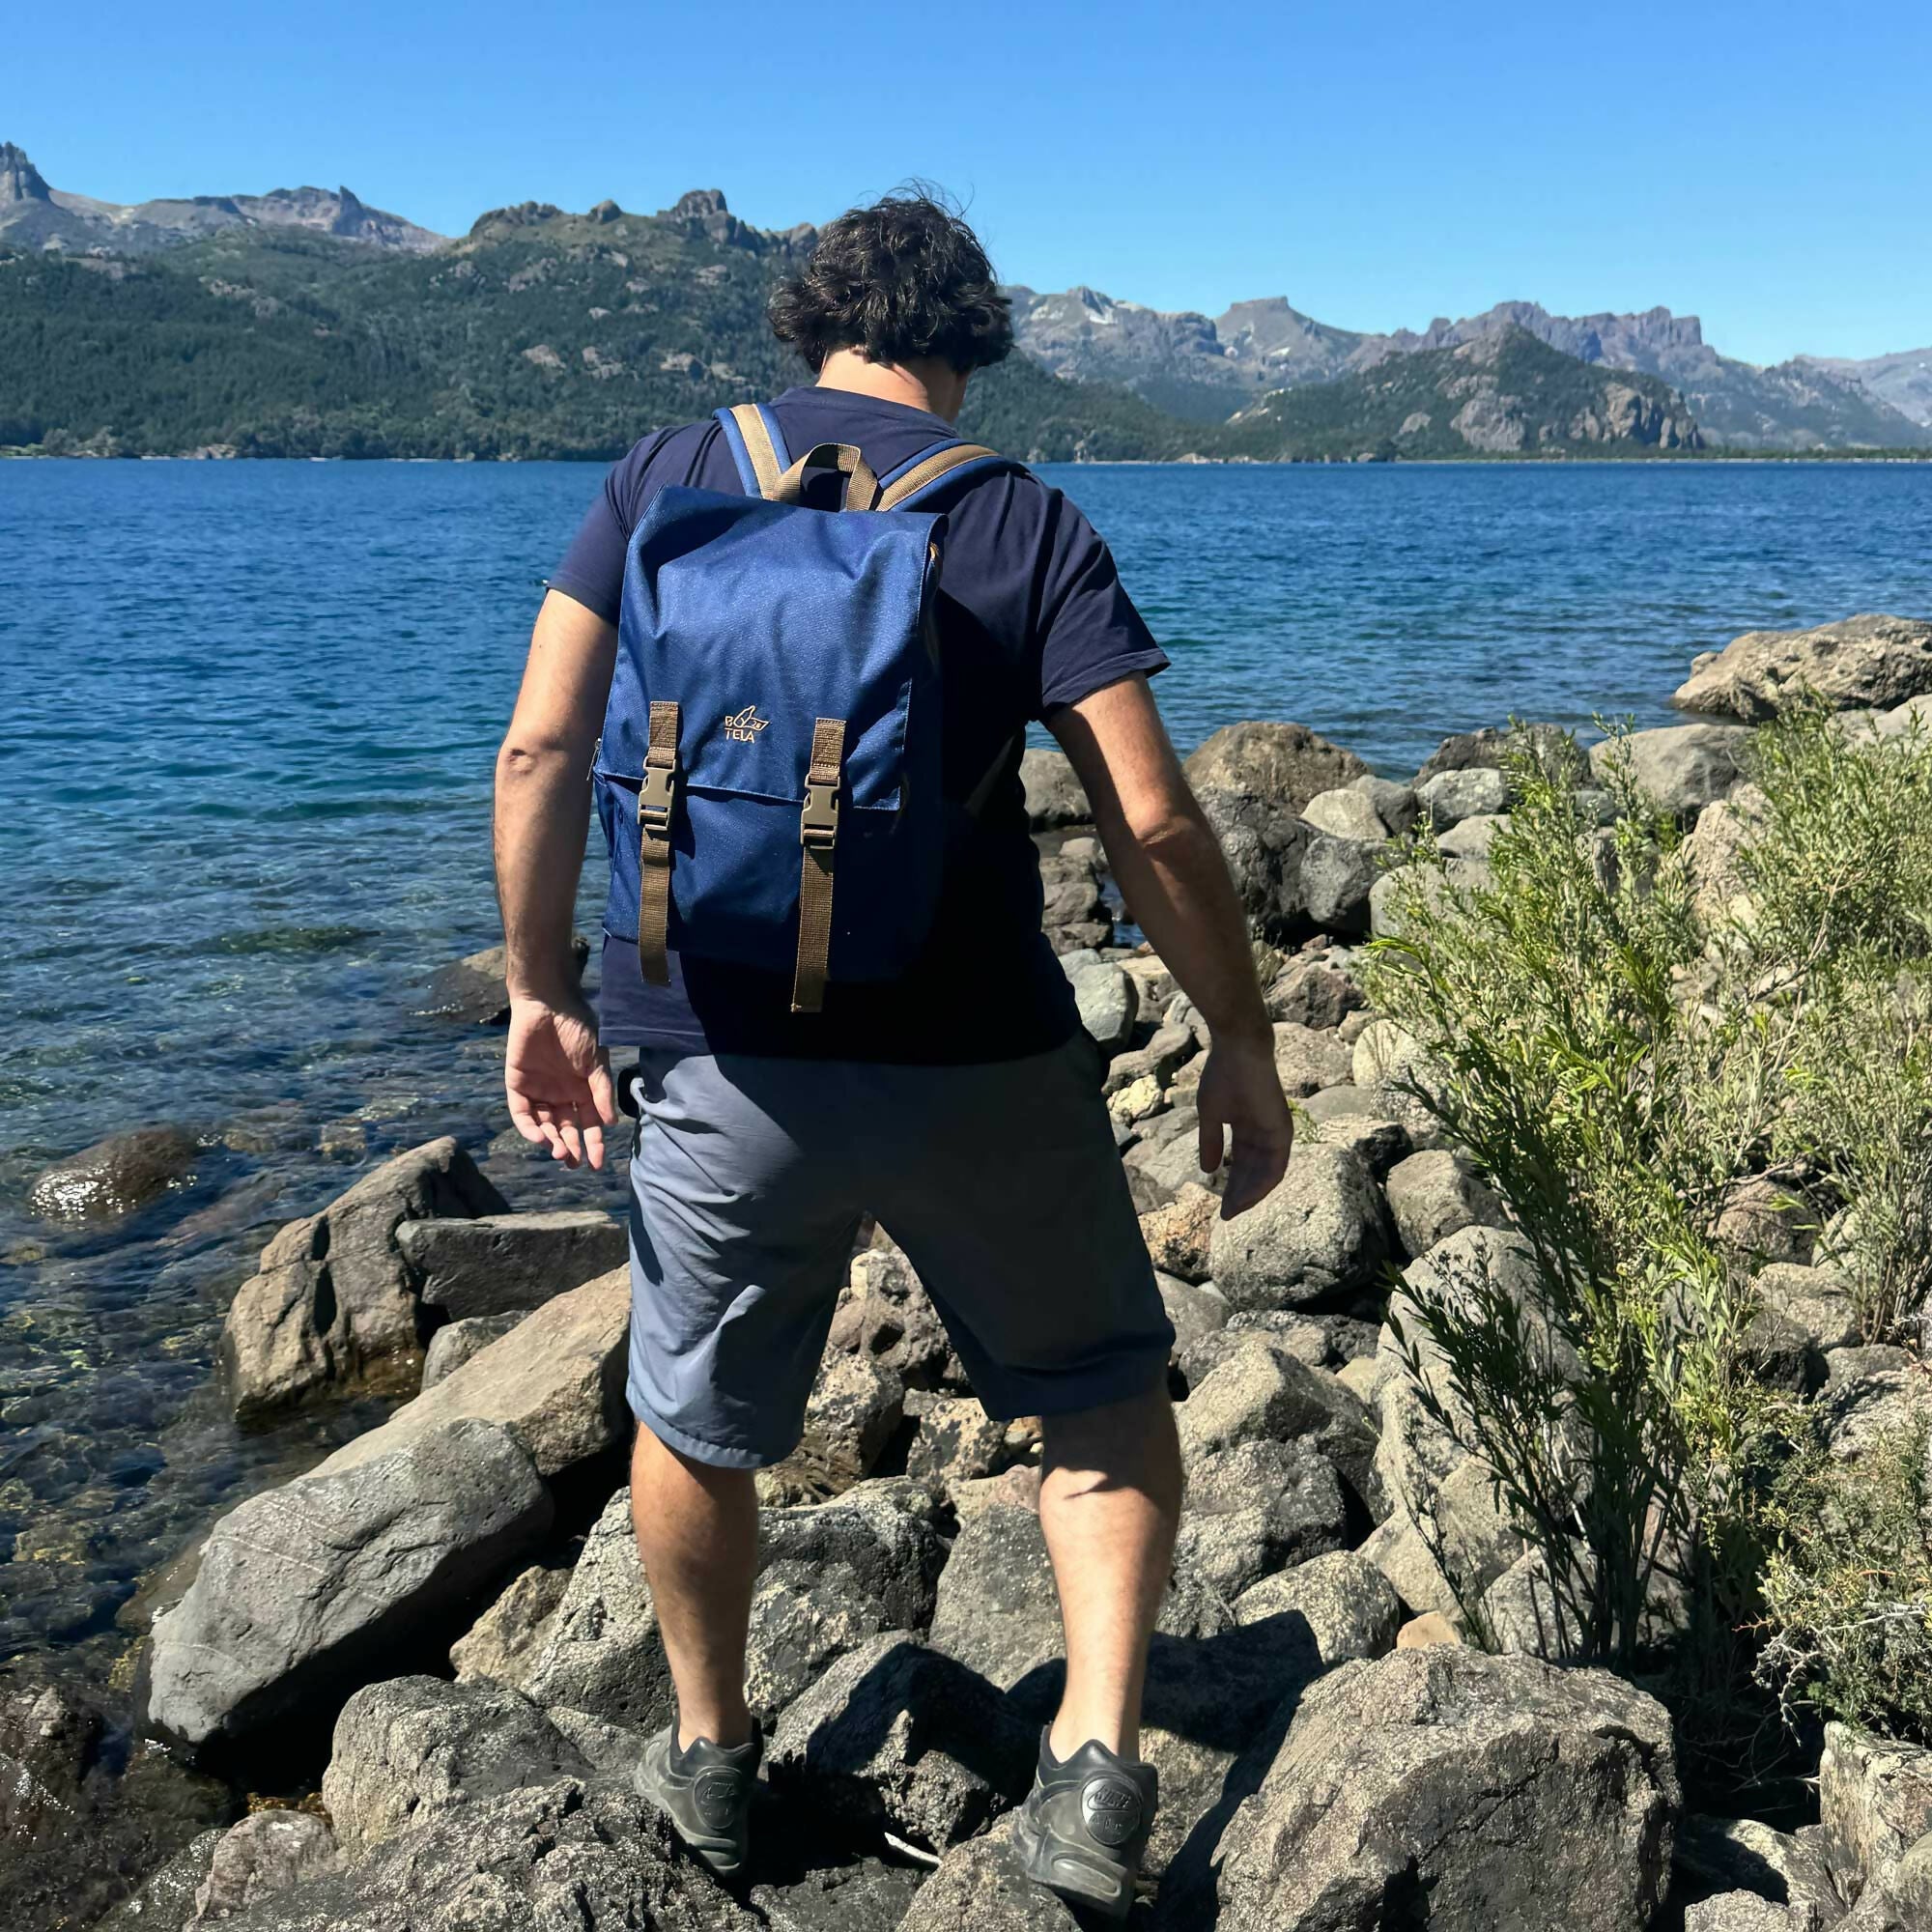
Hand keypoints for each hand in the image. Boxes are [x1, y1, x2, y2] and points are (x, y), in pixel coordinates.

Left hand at [505, 994, 617, 1169]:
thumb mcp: (597, 1061)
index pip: (588, 1124)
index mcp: (583, 1090)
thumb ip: (601, 1091)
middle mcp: (561, 1094)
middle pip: (566, 1129)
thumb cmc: (579, 1029)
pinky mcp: (517, 1085)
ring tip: (559, 1152)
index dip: (593, 1144)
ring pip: (544, 1125)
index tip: (598, 1164)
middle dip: (570, 1148)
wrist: (548, 1004)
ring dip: (551, 1140)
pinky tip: (540, 1137)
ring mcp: (539, 1091)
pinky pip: (522, 1112)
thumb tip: (609, 1123)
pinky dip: (529, 1127)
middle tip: (573, 1164)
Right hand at [1196, 1031, 1294, 1217]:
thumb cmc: (1223, 1076)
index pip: (1242, 1164)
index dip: (1230, 1184)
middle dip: (1239, 1194)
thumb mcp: (1211, 1115)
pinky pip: (1275, 1167)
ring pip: (1266, 1175)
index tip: (1219, 1204)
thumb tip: (1207, 1171)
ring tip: (1233, 1210)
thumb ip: (1210, 1142)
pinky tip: (1244, 1197)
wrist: (1238, 1051)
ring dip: (1250, 1194)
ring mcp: (1275, 1133)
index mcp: (1248, 1128)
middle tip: (1225, 1214)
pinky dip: (1261, 1184)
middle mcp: (1265, 1133)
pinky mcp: (1282, 1131)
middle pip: (1254, 1172)